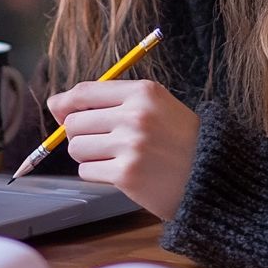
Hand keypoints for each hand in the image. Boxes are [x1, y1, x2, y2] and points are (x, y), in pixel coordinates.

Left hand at [47, 80, 199, 220]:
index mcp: (143, 92)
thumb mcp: (154, 106)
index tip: (60, 111)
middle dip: (79, 134)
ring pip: (76, 148)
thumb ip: (109, 100)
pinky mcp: (127, 175)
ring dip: (88, 155)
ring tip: (114, 156)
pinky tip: (120, 172)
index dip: (65, 103)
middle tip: (101, 141)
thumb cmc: (179, 140)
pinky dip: (97, 173)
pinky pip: (86, 171)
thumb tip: (56, 104)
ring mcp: (131, 146)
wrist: (212, 176)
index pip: (84, 91)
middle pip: (74, 122)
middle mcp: (136, 115)